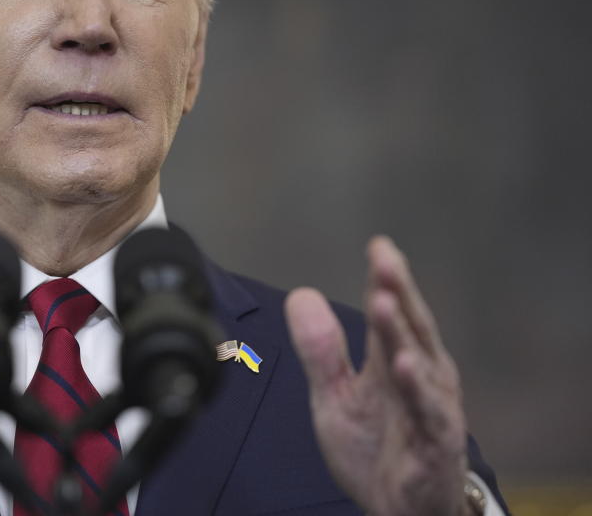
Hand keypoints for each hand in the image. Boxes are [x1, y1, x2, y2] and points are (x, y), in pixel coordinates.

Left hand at [284, 237, 469, 515]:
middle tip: (384, 257)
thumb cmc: (376, 449)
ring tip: (384, 299)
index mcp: (395, 361)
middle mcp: (420, 376)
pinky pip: (427, 413)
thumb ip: (320, 349)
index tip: (377, 244)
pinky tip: (402, 364)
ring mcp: (431, 408)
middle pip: (409, 326)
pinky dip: (416, 388)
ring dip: (400, 330)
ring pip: (418, 362)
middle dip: (397, 290)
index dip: (385, 279)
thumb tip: (300, 294)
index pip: (390, 312)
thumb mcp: (335, 395)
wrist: (401, 511)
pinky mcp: (434, 442)